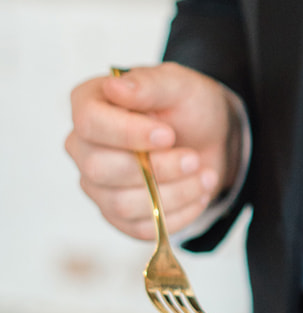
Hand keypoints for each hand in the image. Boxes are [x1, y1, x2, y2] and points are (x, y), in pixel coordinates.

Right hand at [66, 63, 244, 240]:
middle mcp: (83, 146)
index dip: (128, 134)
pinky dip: (176, 215)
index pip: (89, 123)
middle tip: (193, 158)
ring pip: (120, 204)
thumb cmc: (187, 106)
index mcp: (88, 104)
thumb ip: (149, 84)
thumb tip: (115, 88)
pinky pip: (139, 228)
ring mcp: (96, 184)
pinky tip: (197, 194)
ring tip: (204, 176)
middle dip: (156, 168)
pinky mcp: (117, 215)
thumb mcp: (178, 85)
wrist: (210, 138)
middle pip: (99, 169)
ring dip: (173, 193)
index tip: (168, 135)